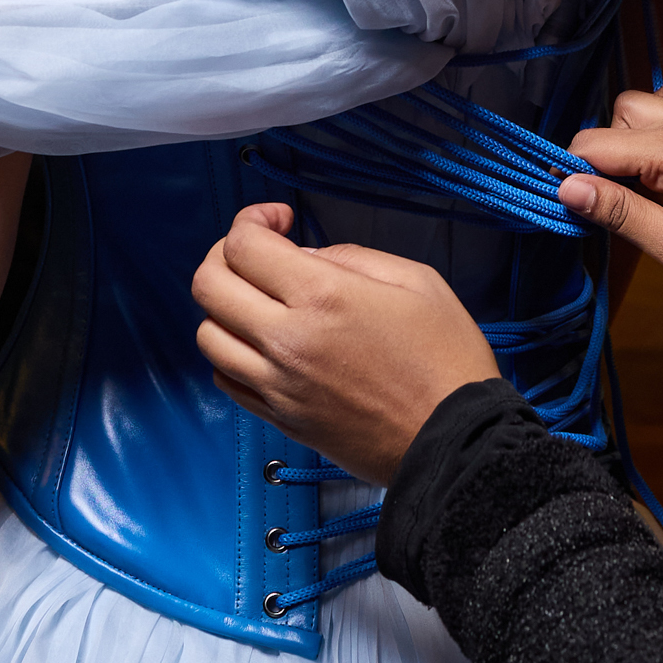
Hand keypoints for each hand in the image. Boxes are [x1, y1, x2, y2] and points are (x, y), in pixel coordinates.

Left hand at [192, 204, 500, 484]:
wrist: (455, 443)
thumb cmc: (447, 360)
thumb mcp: (417, 282)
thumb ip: (352, 257)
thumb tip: (302, 256)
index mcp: (324, 297)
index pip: (243, 246)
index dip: (252, 219)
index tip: (280, 220)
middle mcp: (287, 342)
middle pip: (208, 285)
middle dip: (224, 254)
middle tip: (259, 252)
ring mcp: (278, 386)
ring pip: (207, 334)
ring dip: (224, 306)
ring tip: (260, 300)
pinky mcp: (280, 418)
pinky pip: (226, 379)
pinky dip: (231, 352)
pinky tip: (263, 342)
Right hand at [558, 84, 662, 294]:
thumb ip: (622, 214)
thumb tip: (567, 188)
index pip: (594, 145)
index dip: (573, 175)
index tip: (571, 207)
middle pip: (616, 115)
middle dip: (602, 154)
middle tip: (616, 201)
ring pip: (642, 105)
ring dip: (629, 138)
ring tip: (642, 186)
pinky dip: (655, 132)